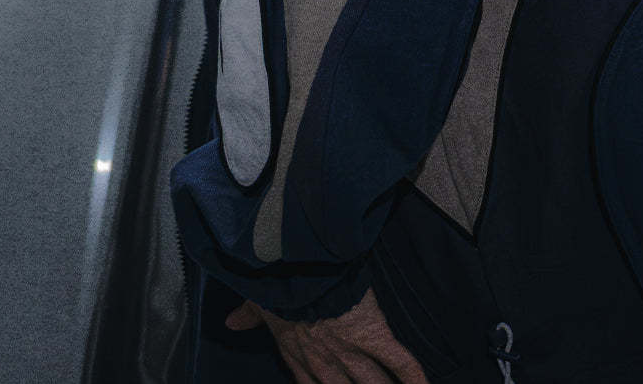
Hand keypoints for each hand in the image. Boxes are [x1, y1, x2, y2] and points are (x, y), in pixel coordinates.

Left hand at [226, 286, 431, 383]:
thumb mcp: (260, 301)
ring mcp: (351, 351)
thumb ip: (250, 315)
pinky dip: (412, 376)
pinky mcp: (373, 334)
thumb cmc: (280, 282)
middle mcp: (325, 362)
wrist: (300, 269)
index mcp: (297, 354)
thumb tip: (230, 322)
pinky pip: (398, 360)